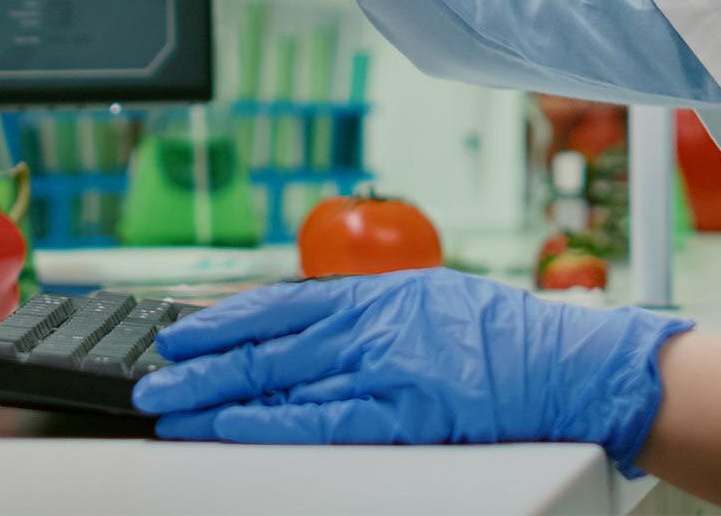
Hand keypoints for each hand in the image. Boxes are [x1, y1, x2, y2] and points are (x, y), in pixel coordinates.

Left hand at [132, 269, 692, 477]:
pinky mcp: (403, 413)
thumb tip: (302, 328)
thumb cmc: (500, 337)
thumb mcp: (423, 301)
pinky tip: (227, 430)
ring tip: (169, 405)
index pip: (279, 302)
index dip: (222, 317)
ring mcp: (384, 367)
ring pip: (282, 380)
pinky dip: (267, 425)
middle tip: (153, 374)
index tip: (178, 331)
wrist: (567, 364)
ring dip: (219, 395)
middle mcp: (369, 322)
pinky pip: (319, 421)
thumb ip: (365, 314)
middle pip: (267, 341)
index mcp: (373, 290)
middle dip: (203, 360)